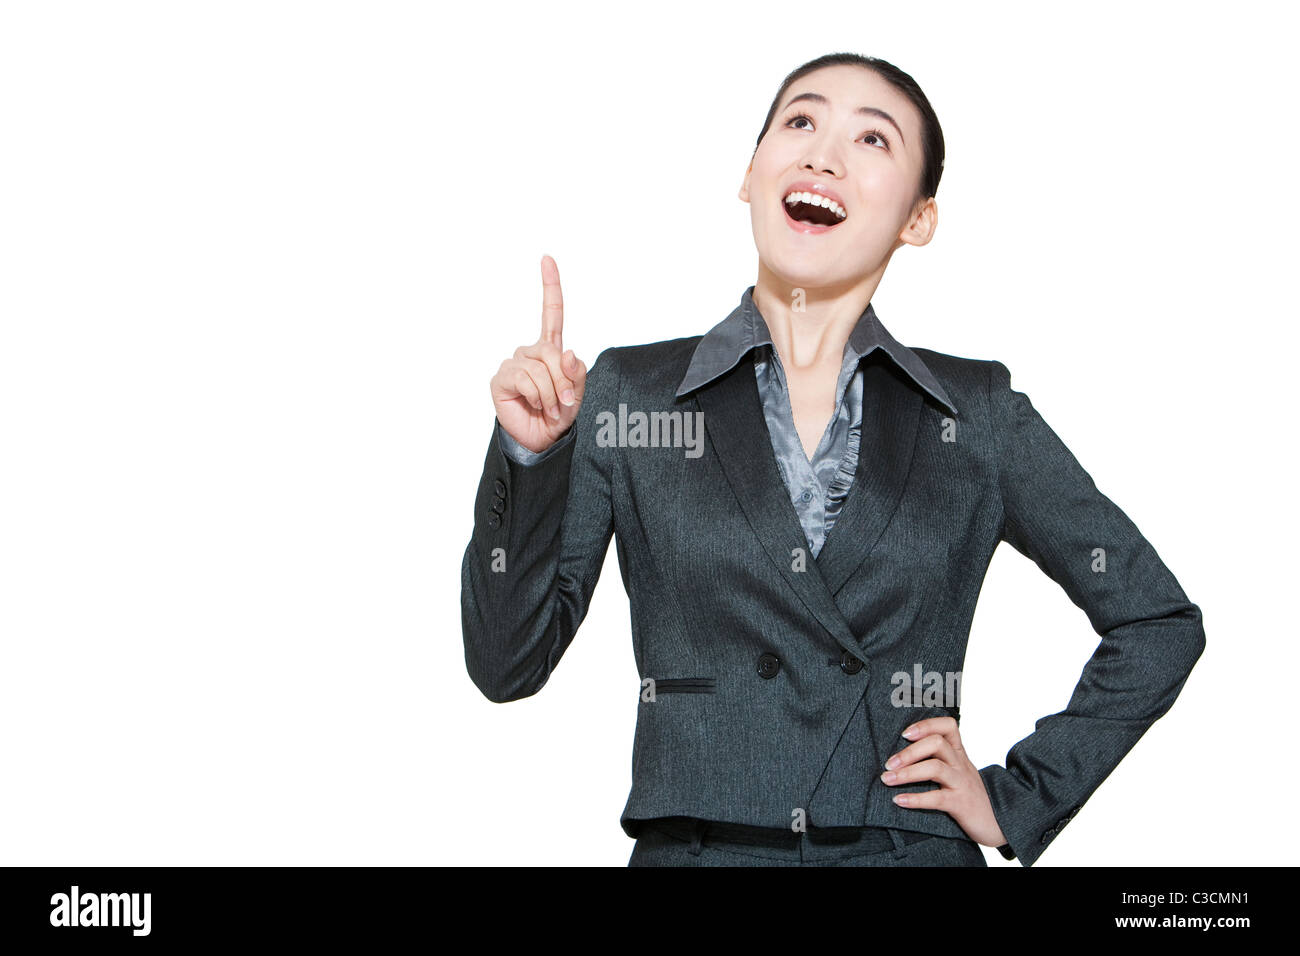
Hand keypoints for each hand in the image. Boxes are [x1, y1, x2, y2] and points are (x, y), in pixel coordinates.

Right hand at [489, 255, 586, 453]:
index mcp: (549, 350)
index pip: (551, 314)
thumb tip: (568, 352)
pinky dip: (538, 395)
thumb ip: (576, 375)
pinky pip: (526, 379)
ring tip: (550, 408)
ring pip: (540, 369)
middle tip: (565, 402)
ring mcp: (513, 364)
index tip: (547, 258)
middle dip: (564, 380)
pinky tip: (535, 406)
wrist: (539, 440)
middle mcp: (530, 352)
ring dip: (552, 393)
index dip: (550, 286)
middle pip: (552, 352)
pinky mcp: (501, 378)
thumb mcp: (575, 395)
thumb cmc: (557, 415)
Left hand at [881, 716, 1007, 847]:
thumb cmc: (969, 796)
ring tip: (887, 779)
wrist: (997, 823)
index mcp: (958, 754)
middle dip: (909, 752)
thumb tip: (900, 754)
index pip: (948, 726)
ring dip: (907, 773)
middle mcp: (960, 764)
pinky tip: (898, 800)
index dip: (926, 725)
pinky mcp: (961, 803)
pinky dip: (915, 799)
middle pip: (937, 743)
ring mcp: (961, 783)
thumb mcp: (957, 772)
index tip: (905, 733)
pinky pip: (937, 798)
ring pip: (935, 768)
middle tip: (889, 764)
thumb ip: (938, 760)